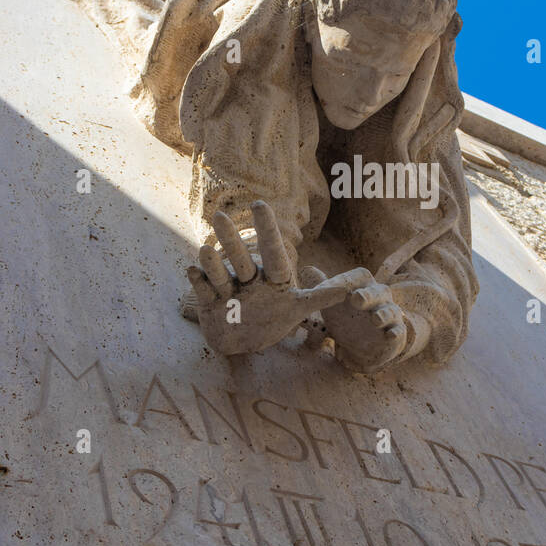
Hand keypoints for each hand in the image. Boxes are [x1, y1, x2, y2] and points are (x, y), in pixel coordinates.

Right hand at [186, 203, 372, 356]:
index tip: (259, 203)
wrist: (242, 342)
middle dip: (231, 240)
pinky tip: (192, 271)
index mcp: (272, 278)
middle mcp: (249, 279)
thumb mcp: (298, 310)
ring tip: (206, 250)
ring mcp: (228, 291)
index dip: (267, 230)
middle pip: (242, 259)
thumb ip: (321, 297)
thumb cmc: (271, 320)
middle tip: (219, 215)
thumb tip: (353, 286)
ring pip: (221, 274)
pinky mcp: (210, 304)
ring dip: (214, 263)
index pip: (273, 253)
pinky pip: (204, 291)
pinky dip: (198, 282)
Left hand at [304, 271, 407, 372]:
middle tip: (356, 299)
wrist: (364, 345)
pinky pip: (399, 331)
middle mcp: (379, 297)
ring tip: (375, 319)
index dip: (342, 281)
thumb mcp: (332, 303)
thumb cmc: (348, 317)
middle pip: (378, 291)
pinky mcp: (395, 333)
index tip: (325, 290)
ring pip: (390, 311)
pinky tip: (390, 336)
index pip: (358, 277)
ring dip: (383, 314)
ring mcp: (389, 315)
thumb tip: (305, 269)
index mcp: (363, 287)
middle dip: (368, 295)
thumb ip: (321, 287)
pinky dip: (396, 333)